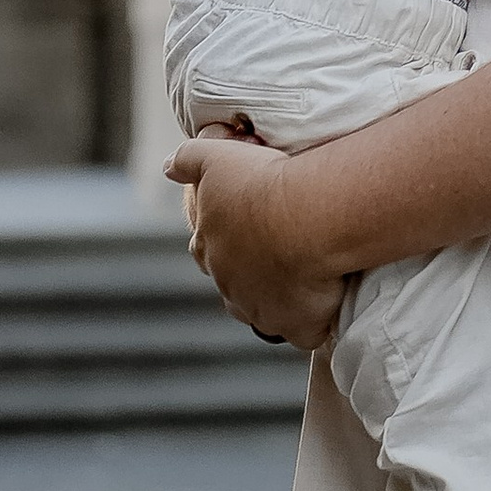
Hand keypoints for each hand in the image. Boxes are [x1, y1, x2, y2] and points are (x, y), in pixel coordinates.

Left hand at [167, 135, 345, 349]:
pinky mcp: (298, 327)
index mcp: (208, 247)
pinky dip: (311, 323)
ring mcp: (262, 311)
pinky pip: (304, 332)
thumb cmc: (263, 183)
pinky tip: (324, 306)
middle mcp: (229, 285)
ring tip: (300, 279)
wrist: (308, 216)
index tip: (243, 226)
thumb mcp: (216, 157)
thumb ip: (187, 160)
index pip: (205, 247)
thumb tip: (167, 167)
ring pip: (262, 311)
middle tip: (275, 250)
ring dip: (276, 299)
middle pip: (232, 283)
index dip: (222, 237)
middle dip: (248, 272)